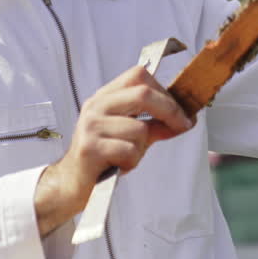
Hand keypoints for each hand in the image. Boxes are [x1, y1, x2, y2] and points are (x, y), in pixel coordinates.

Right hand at [33, 64, 192, 235]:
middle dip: (170, 111)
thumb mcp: (133, 136)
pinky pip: (130, 150)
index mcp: (105, 96)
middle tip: (183, 126)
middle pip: (143, 94)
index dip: (165, 91)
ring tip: (128, 157)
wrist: (71, 183)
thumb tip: (185, 119)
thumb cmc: (104, 157)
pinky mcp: (90, 148)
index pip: (139, 75)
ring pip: (140, 129)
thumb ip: (156, 125)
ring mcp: (91, 126)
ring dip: (142, 148)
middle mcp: (96, 106)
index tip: (181, 111)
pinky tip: (119, 166)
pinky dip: (132, 162)